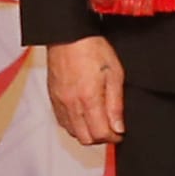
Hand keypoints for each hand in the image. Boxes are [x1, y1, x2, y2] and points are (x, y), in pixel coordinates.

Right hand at [40, 35, 126, 151]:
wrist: (68, 37)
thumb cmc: (92, 49)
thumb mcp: (115, 74)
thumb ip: (116, 104)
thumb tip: (118, 127)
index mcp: (88, 98)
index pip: (100, 133)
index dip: (114, 137)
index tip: (121, 133)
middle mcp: (71, 104)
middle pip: (85, 138)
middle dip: (101, 138)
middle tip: (112, 129)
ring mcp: (60, 102)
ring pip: (73, 132)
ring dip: (87, 132)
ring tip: (99, 121)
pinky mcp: (53, 99)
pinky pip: (62, 122)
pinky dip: (75, 125)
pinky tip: (84, 115)